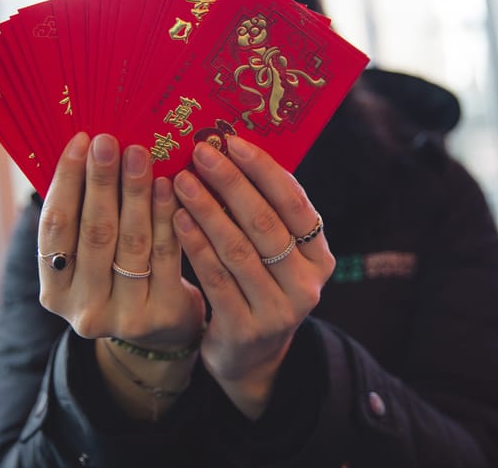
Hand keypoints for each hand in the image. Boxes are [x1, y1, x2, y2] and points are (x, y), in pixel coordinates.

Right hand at [37, 132, 204, 352]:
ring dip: (135, 193)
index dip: (66, 182)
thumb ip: (82, 218)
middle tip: (109, 141)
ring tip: (140, 154)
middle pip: (94, 233)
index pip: (55, 228)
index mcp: (54, 291)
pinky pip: (165, 254)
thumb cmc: (119, 278)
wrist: (162, 333)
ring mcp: (123, 316)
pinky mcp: (161, 313)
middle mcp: (83, 309)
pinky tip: (169, 185)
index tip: (80, 142)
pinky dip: (165, 216)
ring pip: (131, 242)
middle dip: (101, 181)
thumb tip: (85, 149)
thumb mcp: (89, 259)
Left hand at [172, 137, 333, 418]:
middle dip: (231, 183)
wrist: (249, 356)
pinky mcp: (247, 329)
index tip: (234, 142)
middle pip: (265, 223)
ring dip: (207, 209)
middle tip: (201, 153)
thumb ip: (264, 213)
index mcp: (320, 257)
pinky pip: (217, 278)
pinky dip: (196, 245)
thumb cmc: (258, 286)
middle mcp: (307, 284)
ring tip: (181, 180)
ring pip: (238, 249)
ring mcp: (279, 310)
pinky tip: (177, 219)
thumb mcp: (275, 255)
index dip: (264, 170)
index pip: (295, 203)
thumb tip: (229, 150)